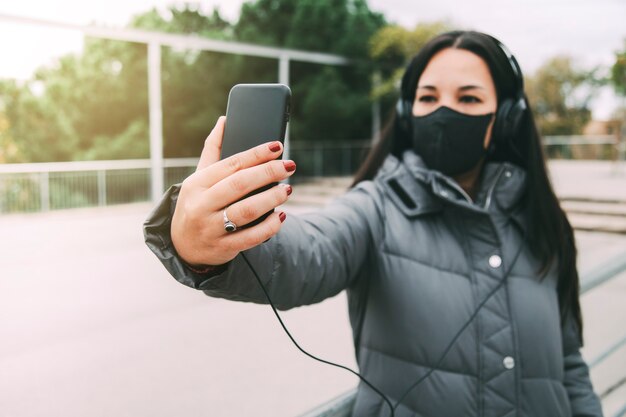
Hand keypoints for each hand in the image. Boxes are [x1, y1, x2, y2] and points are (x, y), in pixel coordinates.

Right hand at [171, 116, 294, 266]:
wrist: (183, 246)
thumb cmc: (197, 204)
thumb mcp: (199, 178)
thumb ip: (213, 150)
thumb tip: (225, 120)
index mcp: (196, 183)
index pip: (230, 164)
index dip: (256, 154)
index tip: (277, 146)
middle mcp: (201, 205)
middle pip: (239, 185)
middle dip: (268, 173)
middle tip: (289, 166)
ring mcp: (211, 228)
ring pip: (246, 211)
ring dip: (271, 199)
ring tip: (287, 190)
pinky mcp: (223, 247)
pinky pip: (251, 237)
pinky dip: (269, 226)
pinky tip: (281, 216)